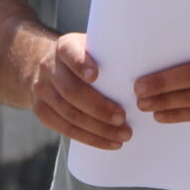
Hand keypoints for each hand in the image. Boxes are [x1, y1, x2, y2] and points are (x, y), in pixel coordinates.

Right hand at [33, 32, 130, 148]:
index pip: (69, 53)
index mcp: (64, 47)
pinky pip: (65, 129)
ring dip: (98, 129)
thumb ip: (109, 55)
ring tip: (123, 135)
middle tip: (123, 118)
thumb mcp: (92, 47)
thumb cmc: (83, 58)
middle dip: (99, 108)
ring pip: (70, 114)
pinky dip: (89, 138)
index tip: (96, 76)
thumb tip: (147, 68)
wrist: (46, 66)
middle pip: (72, 91)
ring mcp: (42, 91)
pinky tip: (109, 143)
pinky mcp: (42, 111)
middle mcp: (49, 68)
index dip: (81, 64)